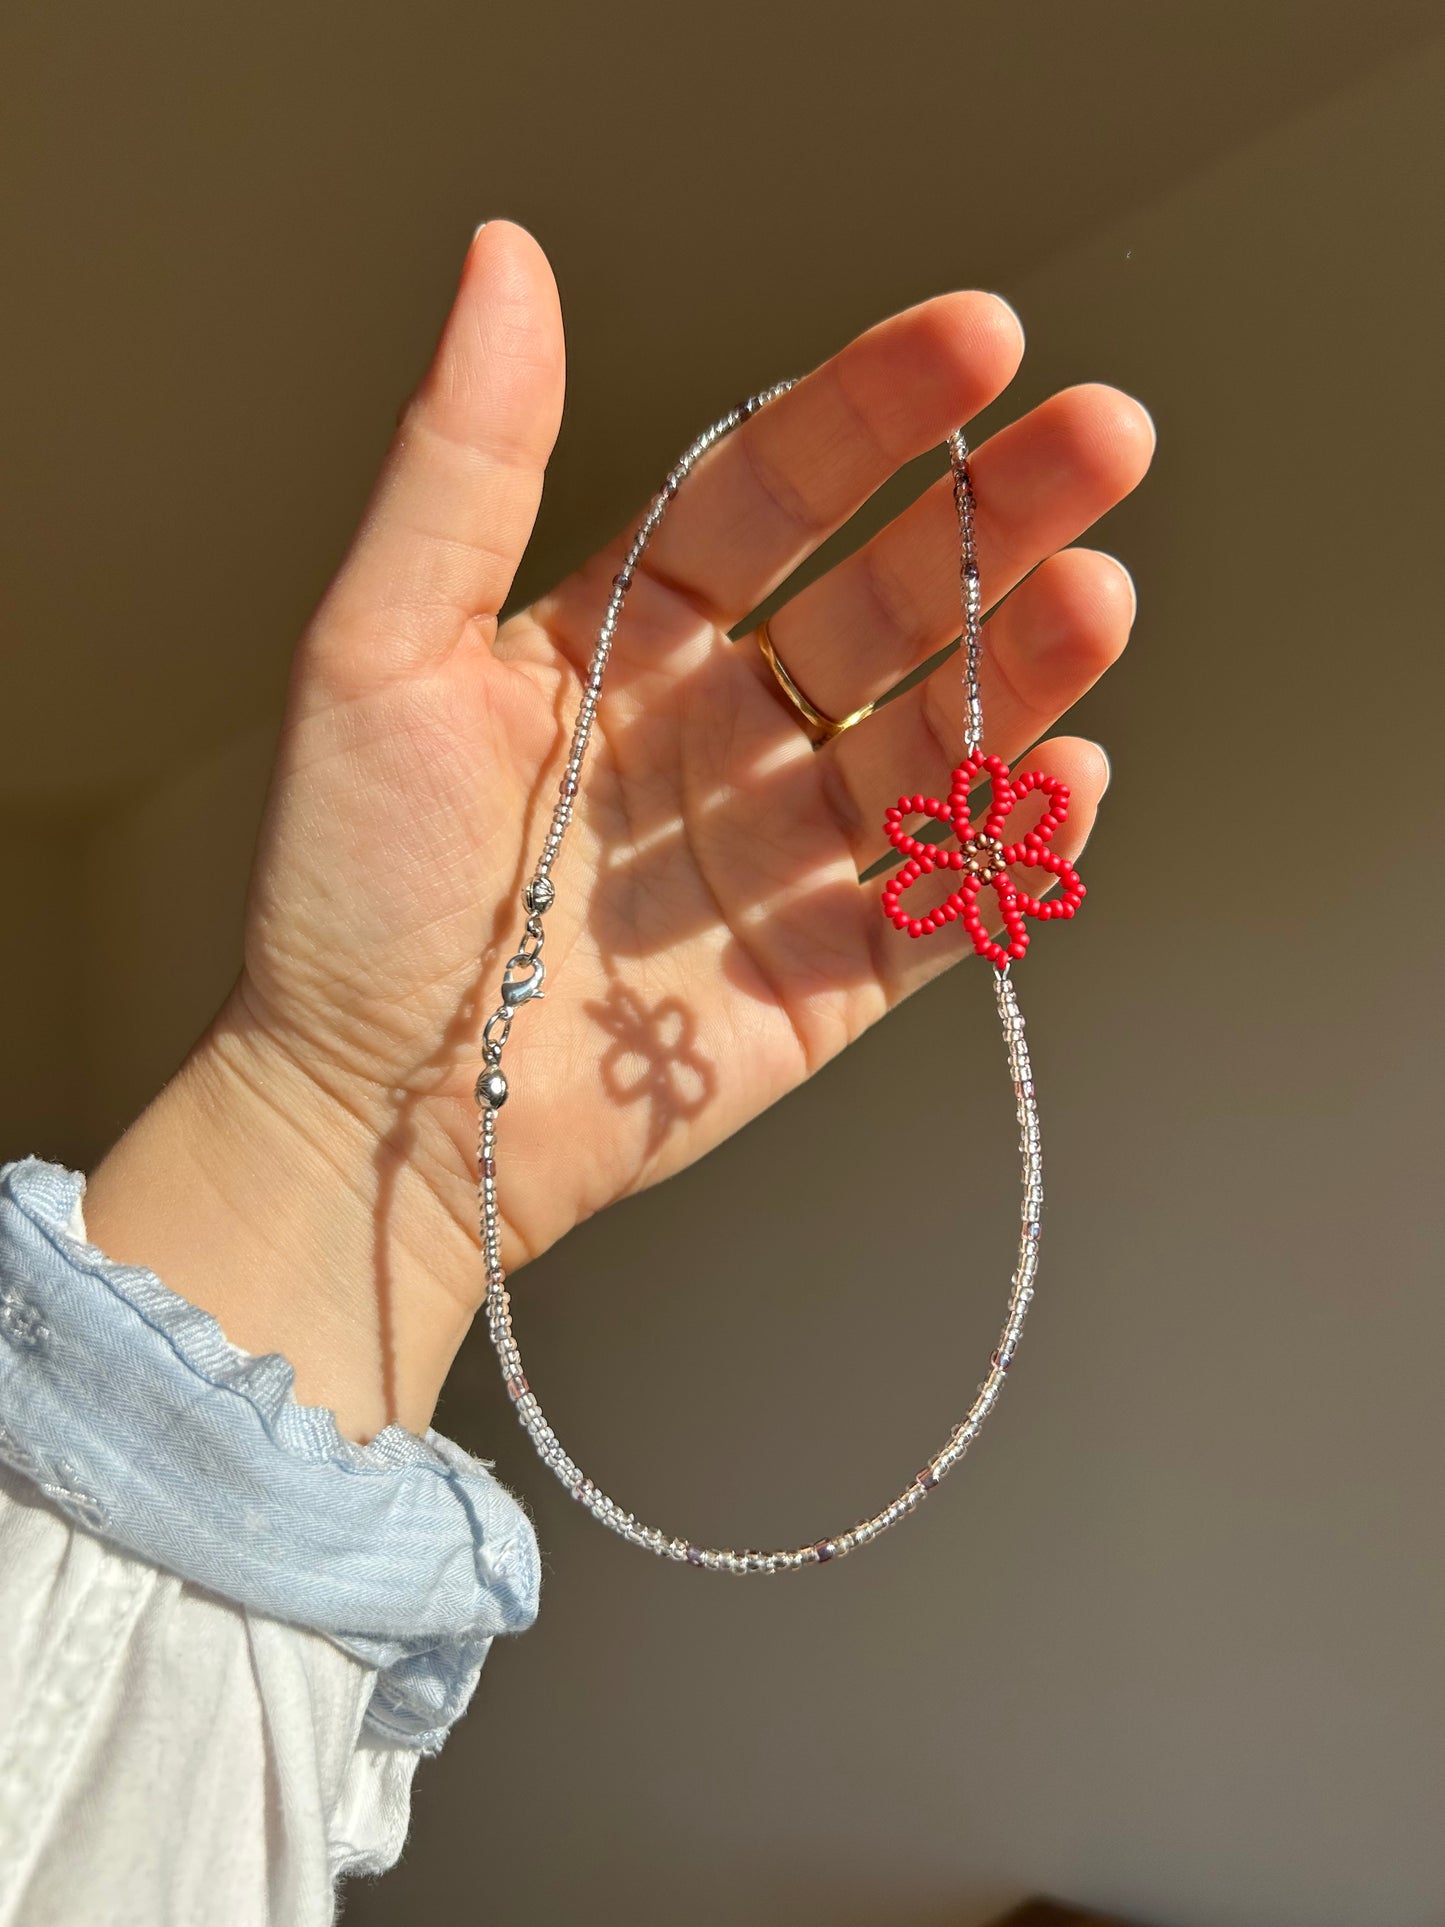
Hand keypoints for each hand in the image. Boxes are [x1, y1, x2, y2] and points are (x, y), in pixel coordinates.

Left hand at [83, 224, 1152, 1438]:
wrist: (369, 1115)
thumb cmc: (348, 888)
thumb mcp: (379, 652)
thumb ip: (463, 464)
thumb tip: (505, 254)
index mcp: (626, 637)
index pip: (774, 495)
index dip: (873, 414)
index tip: (979, 339)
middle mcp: (720, 731)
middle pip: (885, 605)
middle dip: (997, 520)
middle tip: (1105, 440)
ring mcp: (781, 855)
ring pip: (931, 742)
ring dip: (1023, 670)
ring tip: (1098, 598)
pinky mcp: (823, 977)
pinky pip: (939, 901)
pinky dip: (1006, 846)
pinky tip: (1061, 776)